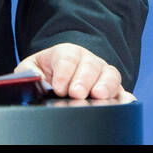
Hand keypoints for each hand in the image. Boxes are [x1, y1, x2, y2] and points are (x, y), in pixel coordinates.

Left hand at [14, 43, 135, 102]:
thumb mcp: (32, 68)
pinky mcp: (113, 89)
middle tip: (76, 93)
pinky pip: (122, 90)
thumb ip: (29, 72)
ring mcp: (102, 73)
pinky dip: (123, 95)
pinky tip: (122, 100)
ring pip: (109, 74)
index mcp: (67, 52)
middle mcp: (87, 60)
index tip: (59, 88)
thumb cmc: (44, 72)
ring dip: (105, 85)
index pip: (68, 57)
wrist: (57, 76)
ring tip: (98, 96)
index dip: (64, 73)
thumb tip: (35, 79)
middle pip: (90, 65)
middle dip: (83, 80)